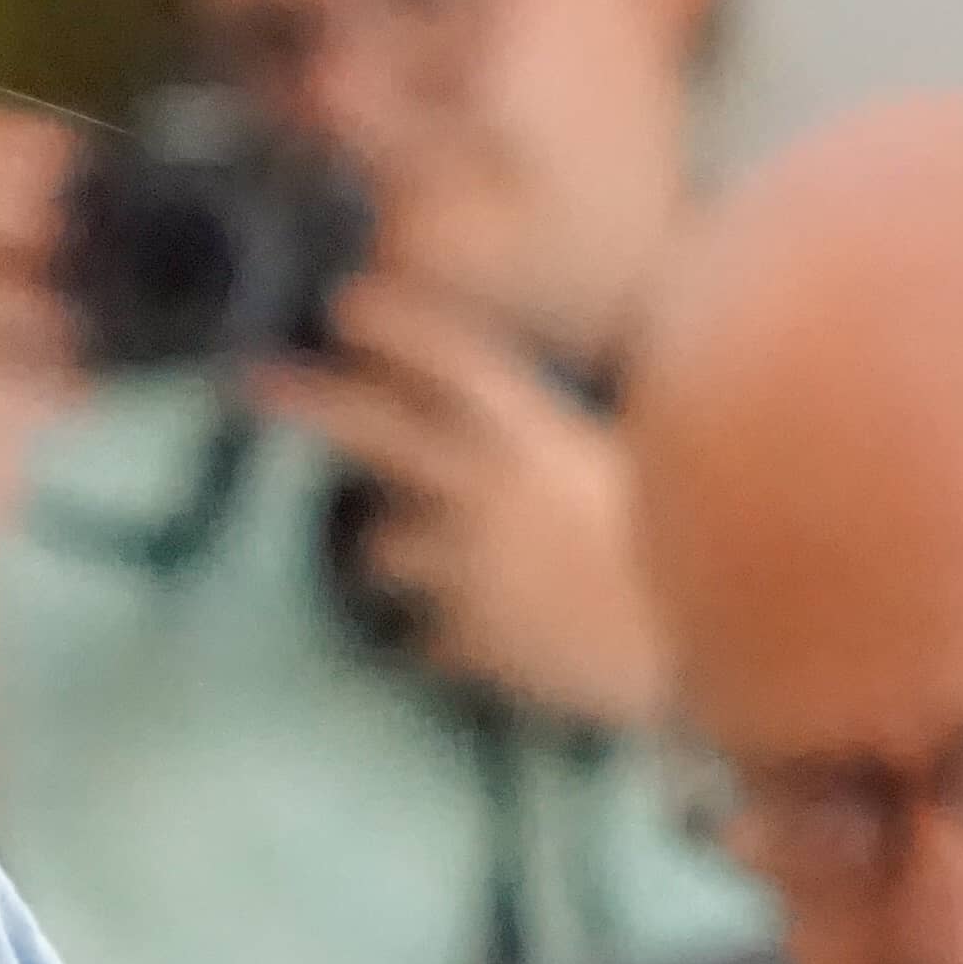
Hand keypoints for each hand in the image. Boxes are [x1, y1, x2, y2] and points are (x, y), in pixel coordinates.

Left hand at [252, 278, 670, 730]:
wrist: (712, 659)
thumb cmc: (695, 557)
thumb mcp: (635, 474)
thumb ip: (562, 443)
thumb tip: (525, 418)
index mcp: (543, 441)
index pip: (456, 362)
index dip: (398, 326)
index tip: (346, 304)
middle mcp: (490, 493)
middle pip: (375, 432)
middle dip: (309, 399)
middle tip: (250, 378)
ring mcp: (470, 568)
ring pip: (382, 548)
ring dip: (399, 552)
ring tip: (447, 564)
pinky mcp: (470, 643)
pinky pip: (429, 636)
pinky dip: (450, 638)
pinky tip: (493, 641)